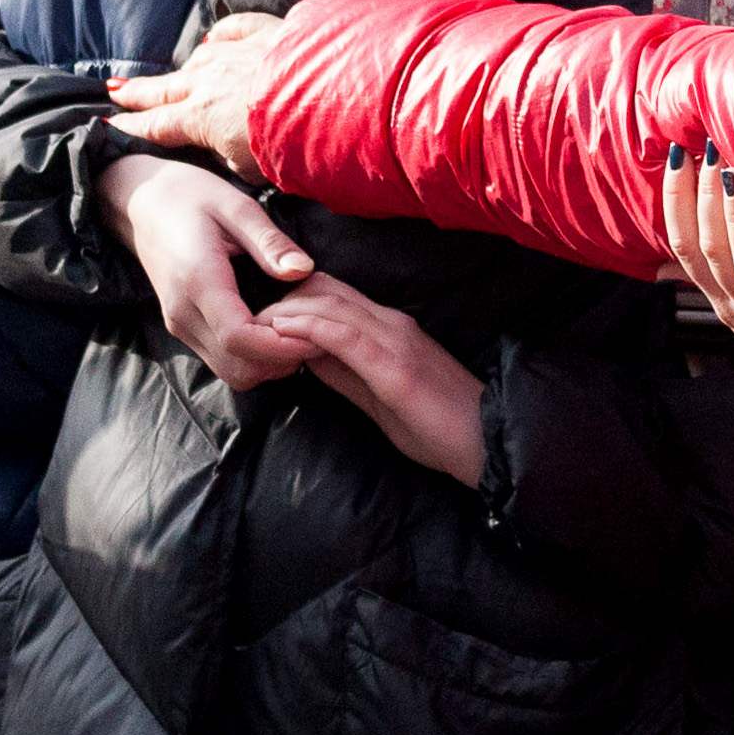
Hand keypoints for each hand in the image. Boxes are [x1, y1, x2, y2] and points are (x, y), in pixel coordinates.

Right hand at [99, 151, 315, 387]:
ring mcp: (180, 325)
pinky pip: (222, 360)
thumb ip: (269, 241)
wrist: (141, 202)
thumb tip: (303, 269)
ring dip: (270, 362)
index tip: (318, 332)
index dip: (284, 346)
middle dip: (283, 360)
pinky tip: (277, 327)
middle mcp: (184, 314)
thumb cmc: (190, 196)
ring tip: (301, 329)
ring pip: (231, 372)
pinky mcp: (183, 327)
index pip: (240, 338)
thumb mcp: (236, 205)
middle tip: (317, 331)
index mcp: (198, 282)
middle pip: (239, 369)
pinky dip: (254, 357)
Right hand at [106, 13, 284, 182]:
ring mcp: (237, 53)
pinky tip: (215, 36)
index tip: (109, 124)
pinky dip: (223, 32)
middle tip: (116, 90)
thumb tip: (227, 151)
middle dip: (139, 92)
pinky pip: (237, 27)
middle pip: (165, 88)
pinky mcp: (268, 33)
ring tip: (178, 75)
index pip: (155, 125)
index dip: (131, 126)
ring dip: (186, 68)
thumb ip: (230, 160)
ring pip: (200, 58)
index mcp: (200, 118)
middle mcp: (210, 81)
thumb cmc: (292, 143)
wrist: (330, 100)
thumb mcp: (251, 170)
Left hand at [256, 276, 484, 483]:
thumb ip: (345, 373)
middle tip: (246, 318)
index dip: (293, 297)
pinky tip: (282, 332)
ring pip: (331, 306)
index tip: (259, 317)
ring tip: (253, 322)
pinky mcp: (394, 366)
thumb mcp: (379, 396)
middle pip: (327, 291)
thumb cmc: (439, 426)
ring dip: (286, 310)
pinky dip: (309, 328)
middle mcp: (392, 324)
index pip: (335, 296)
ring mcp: (395, 341)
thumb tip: (304, 358)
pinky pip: (345, 336)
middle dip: (281, 298)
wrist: (487, 443)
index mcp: (390, 330)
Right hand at [664, 142, 733, 367]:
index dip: (675, 202)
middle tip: (706, 152)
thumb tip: (664, 266)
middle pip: (708, 251)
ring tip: (731, 174)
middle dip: (702, 198)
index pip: (683, 247)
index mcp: (718, 298)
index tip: (676, 157)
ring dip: (733, 218)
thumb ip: (707, 281)